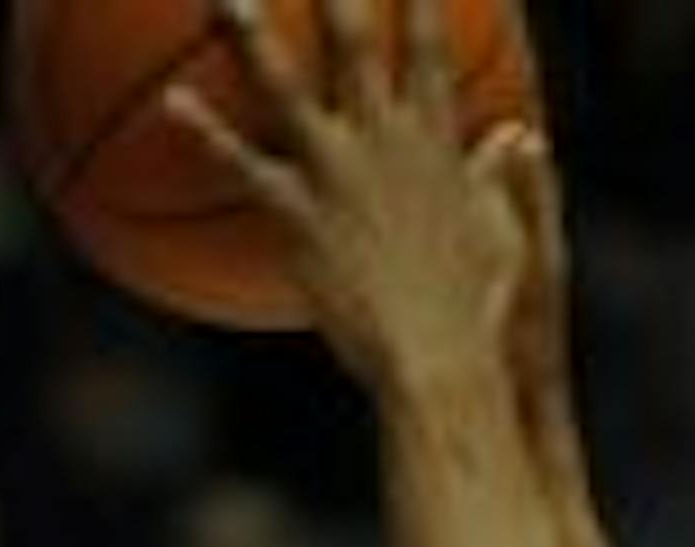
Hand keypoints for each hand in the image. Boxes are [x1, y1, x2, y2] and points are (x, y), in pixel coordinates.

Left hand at [169, 0, 543, 400]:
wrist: (441, 365)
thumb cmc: (484, 317)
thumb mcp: (510, 241)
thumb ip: (511, 179)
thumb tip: (521, 133)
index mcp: (434, 141)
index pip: (428, 46)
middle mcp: (383, 139)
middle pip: (353, 39)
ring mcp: (337, 173)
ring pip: (285, 85)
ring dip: (250, 34)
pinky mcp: (300, 215)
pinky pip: (243, 167)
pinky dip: (205, 134)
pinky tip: (173, 104)